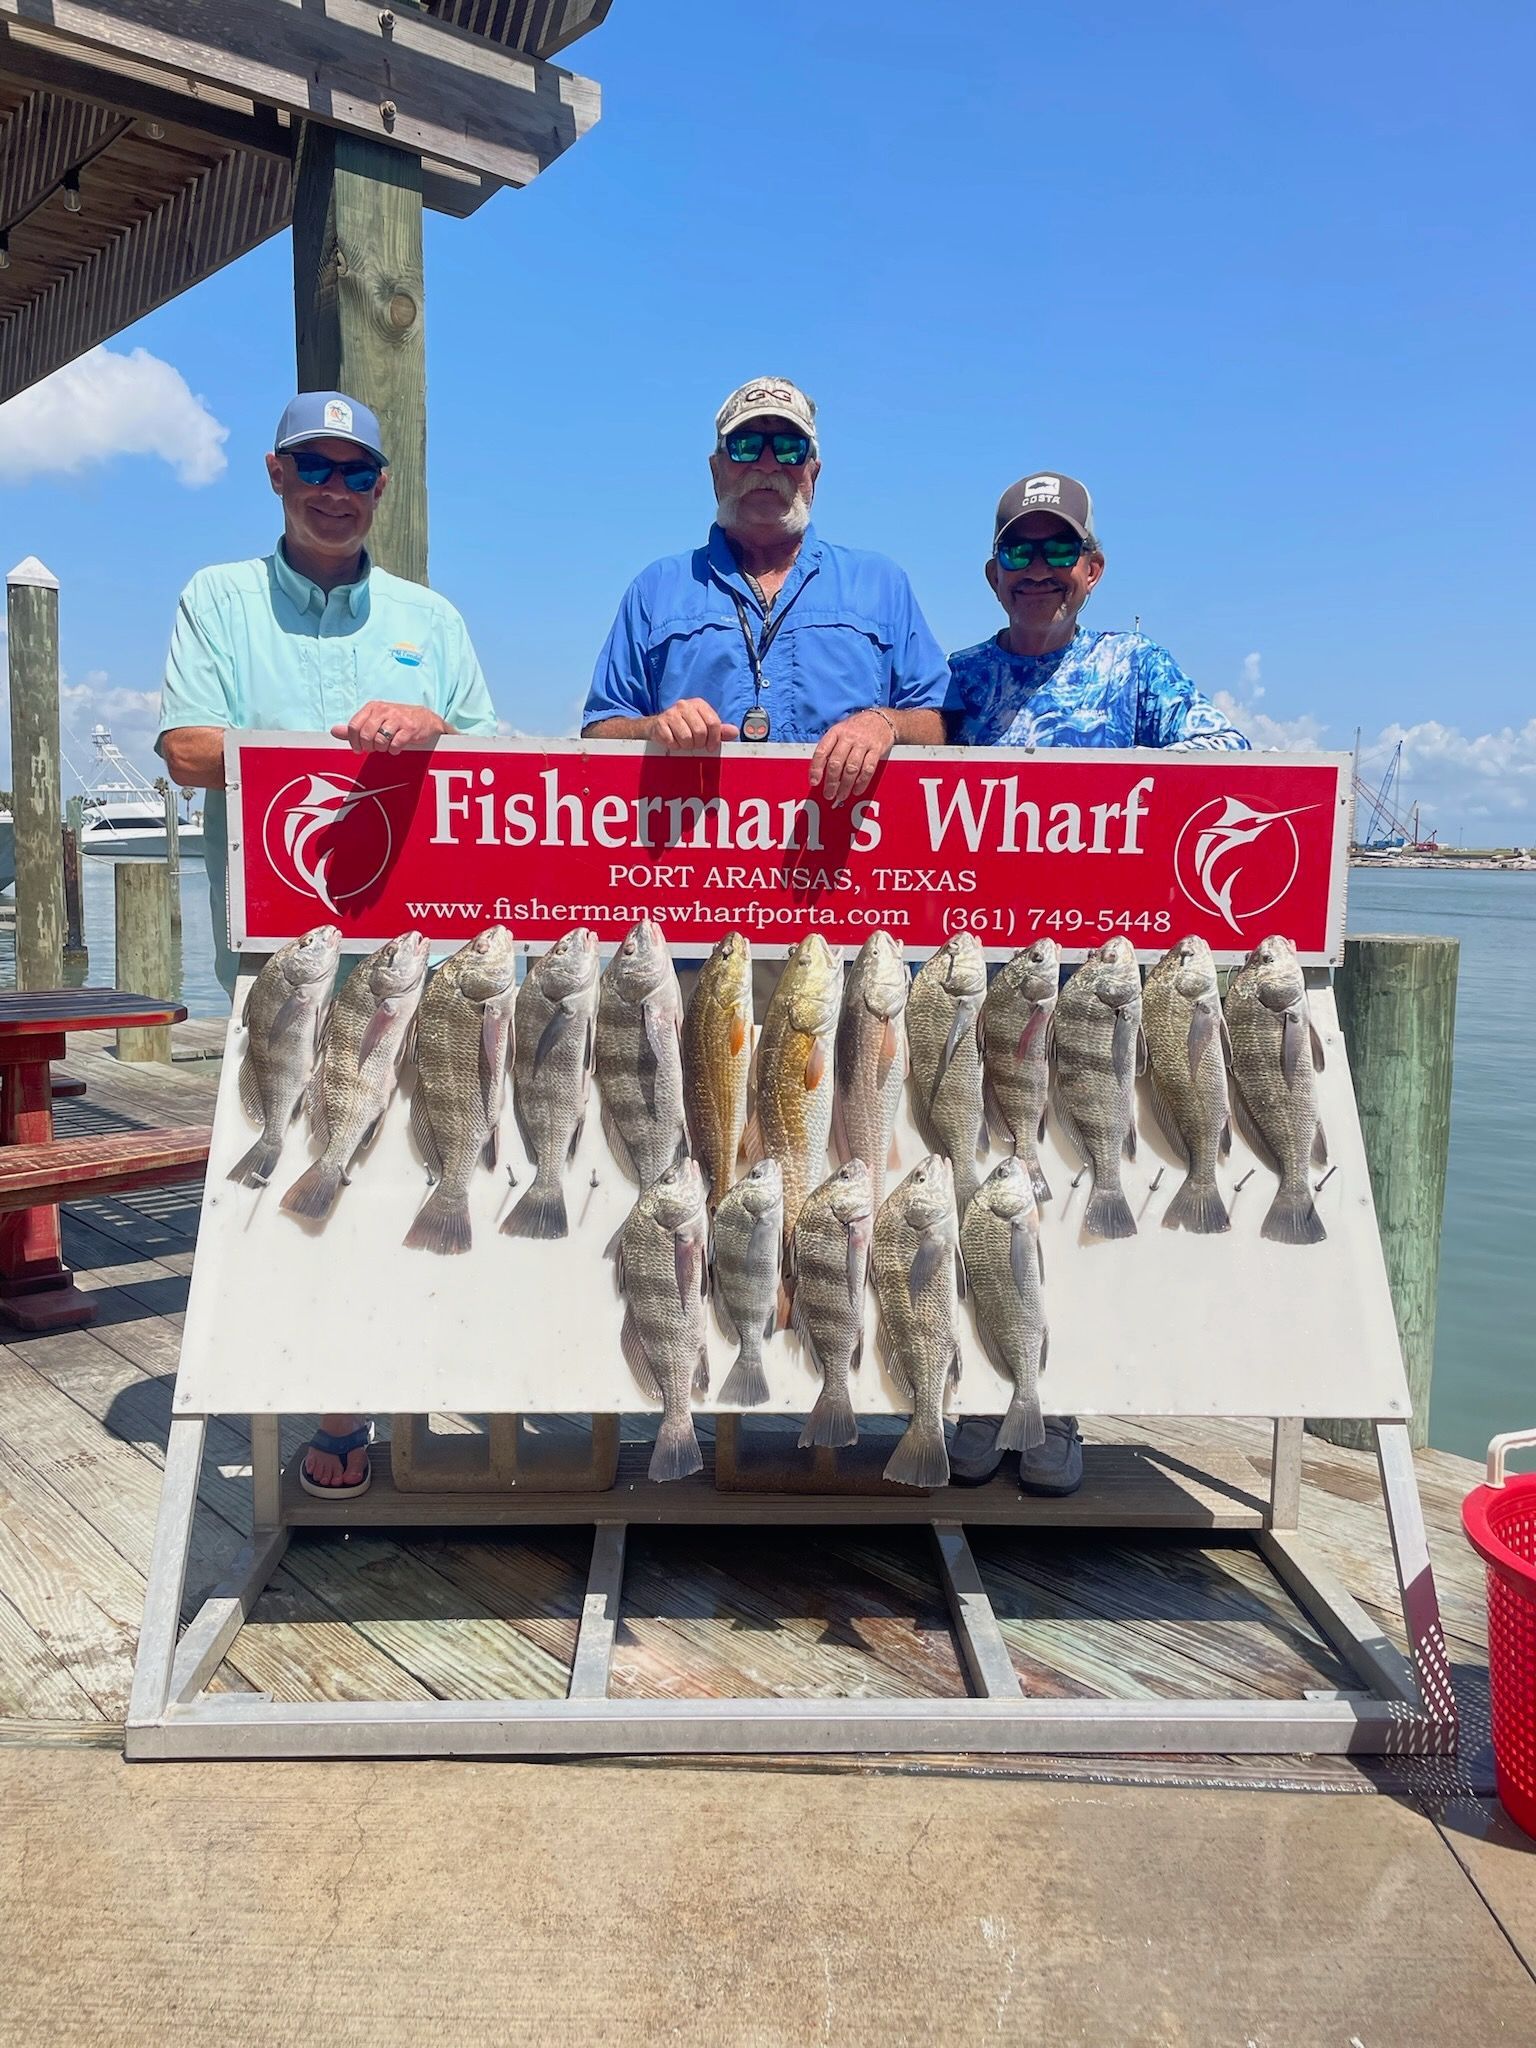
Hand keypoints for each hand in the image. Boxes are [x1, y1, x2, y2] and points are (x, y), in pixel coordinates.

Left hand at [332, 702, 449, 752]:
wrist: (425, 719)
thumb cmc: (397, 720)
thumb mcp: (374, 720)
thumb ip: (355, 727)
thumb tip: (334, 731)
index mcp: (373, 707)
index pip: (354, 726)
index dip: (353, 741)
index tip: (358, 748)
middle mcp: (384, 710)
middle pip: (366, 734)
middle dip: (368, 746)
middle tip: (373, 748)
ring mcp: (397, 718)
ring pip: (380, 740)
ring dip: (382, 748)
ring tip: (386, 746)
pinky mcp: (409, 728)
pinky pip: (395, 744)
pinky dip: (394, 749)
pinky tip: (396, 747)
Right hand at [648, 698, 739, 750]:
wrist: (659, 725)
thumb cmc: (685, 726)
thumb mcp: (704, 726)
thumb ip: (720, 730)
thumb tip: (734, 732)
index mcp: (699, 704)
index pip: (713, 722)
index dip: (714, 739)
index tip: (711, 747)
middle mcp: (684, 705)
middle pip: (700, 731)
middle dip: (699, 743)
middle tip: (696, 744)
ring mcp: (671, 713)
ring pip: (686, 738)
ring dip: (687, 746)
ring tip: (685, 743)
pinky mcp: (660, 723)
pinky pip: (672, 741)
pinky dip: (674, 746)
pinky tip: (674, 741)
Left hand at [809, 708, 894, 806]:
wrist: (881, 719)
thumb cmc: (856, 729)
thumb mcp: (840, 732)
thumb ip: (830, 749)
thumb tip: (819, 773)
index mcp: (835, 732)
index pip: (821, 751)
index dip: (816, 768)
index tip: (814, 782)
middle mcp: (848, 737)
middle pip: (836, 762)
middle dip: (831, 782)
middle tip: (829, 794)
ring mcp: (863, 743)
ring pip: (851, 768)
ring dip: (845, 785)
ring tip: (841, 796)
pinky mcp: (876, 749)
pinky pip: (868, 768)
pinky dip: (862, 782)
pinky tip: (856, 790)